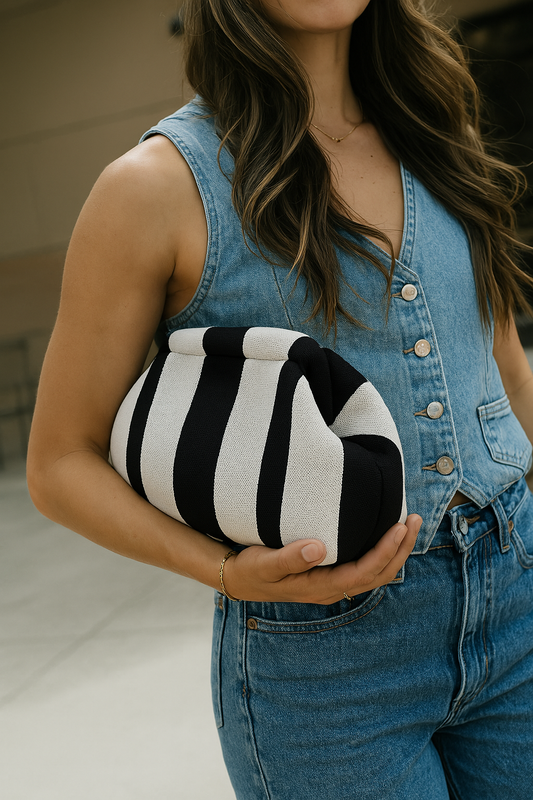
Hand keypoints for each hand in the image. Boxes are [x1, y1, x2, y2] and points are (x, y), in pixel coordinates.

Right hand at [223, 514, 421, 603]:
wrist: (239, 578)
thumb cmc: (251, 569)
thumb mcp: (264, 563)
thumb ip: (290, 557)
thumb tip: (319, 547)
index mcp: (320, 587)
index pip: (363, 573)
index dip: (384, 552)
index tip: (399, 528)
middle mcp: (332, 588)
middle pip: (378, 574)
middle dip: (401, 549)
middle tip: (416, 520)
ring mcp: (333, 583)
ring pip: (376, 572)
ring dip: (396, 550)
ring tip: (411, 523)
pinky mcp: (331, 573)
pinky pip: (366, 566)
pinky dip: (383, 551)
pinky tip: (387, 533)